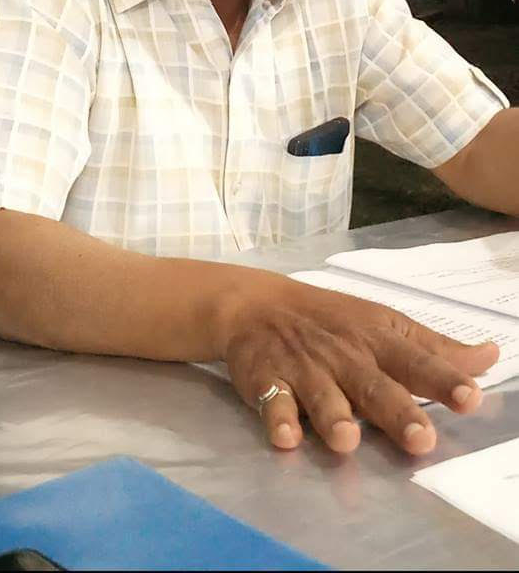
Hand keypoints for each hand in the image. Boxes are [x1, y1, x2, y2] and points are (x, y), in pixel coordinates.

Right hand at [224, 281, 498, 455]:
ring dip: (334, 416)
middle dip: (397, 411)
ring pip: (323, 396)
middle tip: (421, 439)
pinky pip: (271, 400)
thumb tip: (491, 356)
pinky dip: (278, 417)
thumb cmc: (332, 321)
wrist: (255, 305)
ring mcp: (304, 368)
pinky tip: (286, 437)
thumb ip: (434, 349)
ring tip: (348, 441)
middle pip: (374, 386)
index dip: (443, 379)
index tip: (469, 397)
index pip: (416, 360)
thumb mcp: (384, 325)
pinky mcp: (265, 379)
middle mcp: (345, 355)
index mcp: (377, 340)